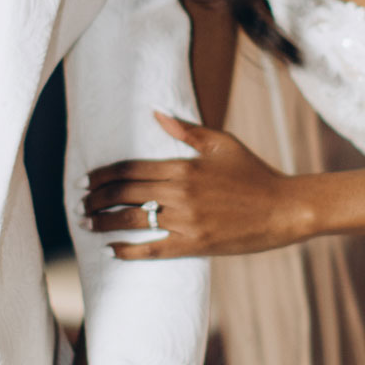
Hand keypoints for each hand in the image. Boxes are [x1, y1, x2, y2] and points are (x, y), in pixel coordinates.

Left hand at [80, 111, 314, 258]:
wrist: (284, 208)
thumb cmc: (254, 172)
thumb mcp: (221, 143)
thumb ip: (186, 131)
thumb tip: (156, 114)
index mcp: (182, 166)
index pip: (129, 169)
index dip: (102, 175)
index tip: (85, 181)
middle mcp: (180, 192)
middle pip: (123, 193)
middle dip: (95, 198)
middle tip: (80, 203)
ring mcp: (186, 220)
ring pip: (132, 219)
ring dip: (103, 222)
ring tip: (87, 224)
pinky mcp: (194, 244)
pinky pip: (152, 248)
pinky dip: (128, 250)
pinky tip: (111, 251)